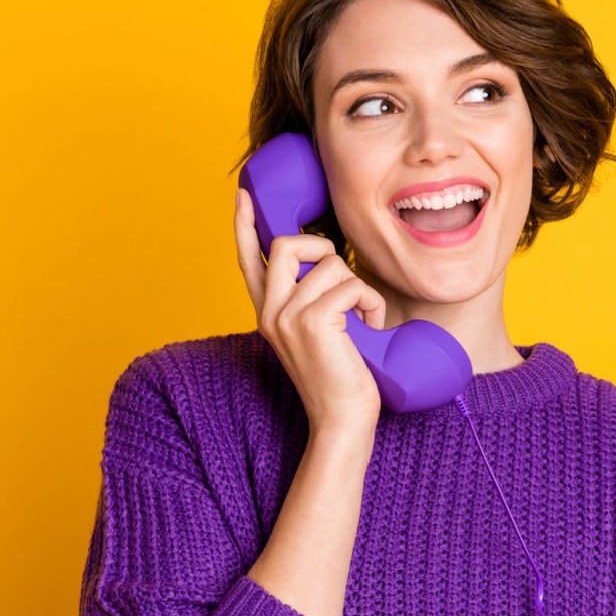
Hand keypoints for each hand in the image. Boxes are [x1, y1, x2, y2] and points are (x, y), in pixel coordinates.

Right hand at [235, 188, 385, 431]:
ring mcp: (287, 315)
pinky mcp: (312, 321)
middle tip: (344, 281)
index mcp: (267, 312)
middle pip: (287, 243)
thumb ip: (310, 300)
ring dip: (359, 288)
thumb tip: (328, 262)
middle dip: (324, 248)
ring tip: (363, 320)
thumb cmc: (339, 377)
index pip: (248, 259)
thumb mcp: (317, 333)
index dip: (244, 225)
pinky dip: (372, 303)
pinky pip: (352, 285)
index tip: (243, 196)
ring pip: (331, 263)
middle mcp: (270, 311)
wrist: (342, 419)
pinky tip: (370, 327)